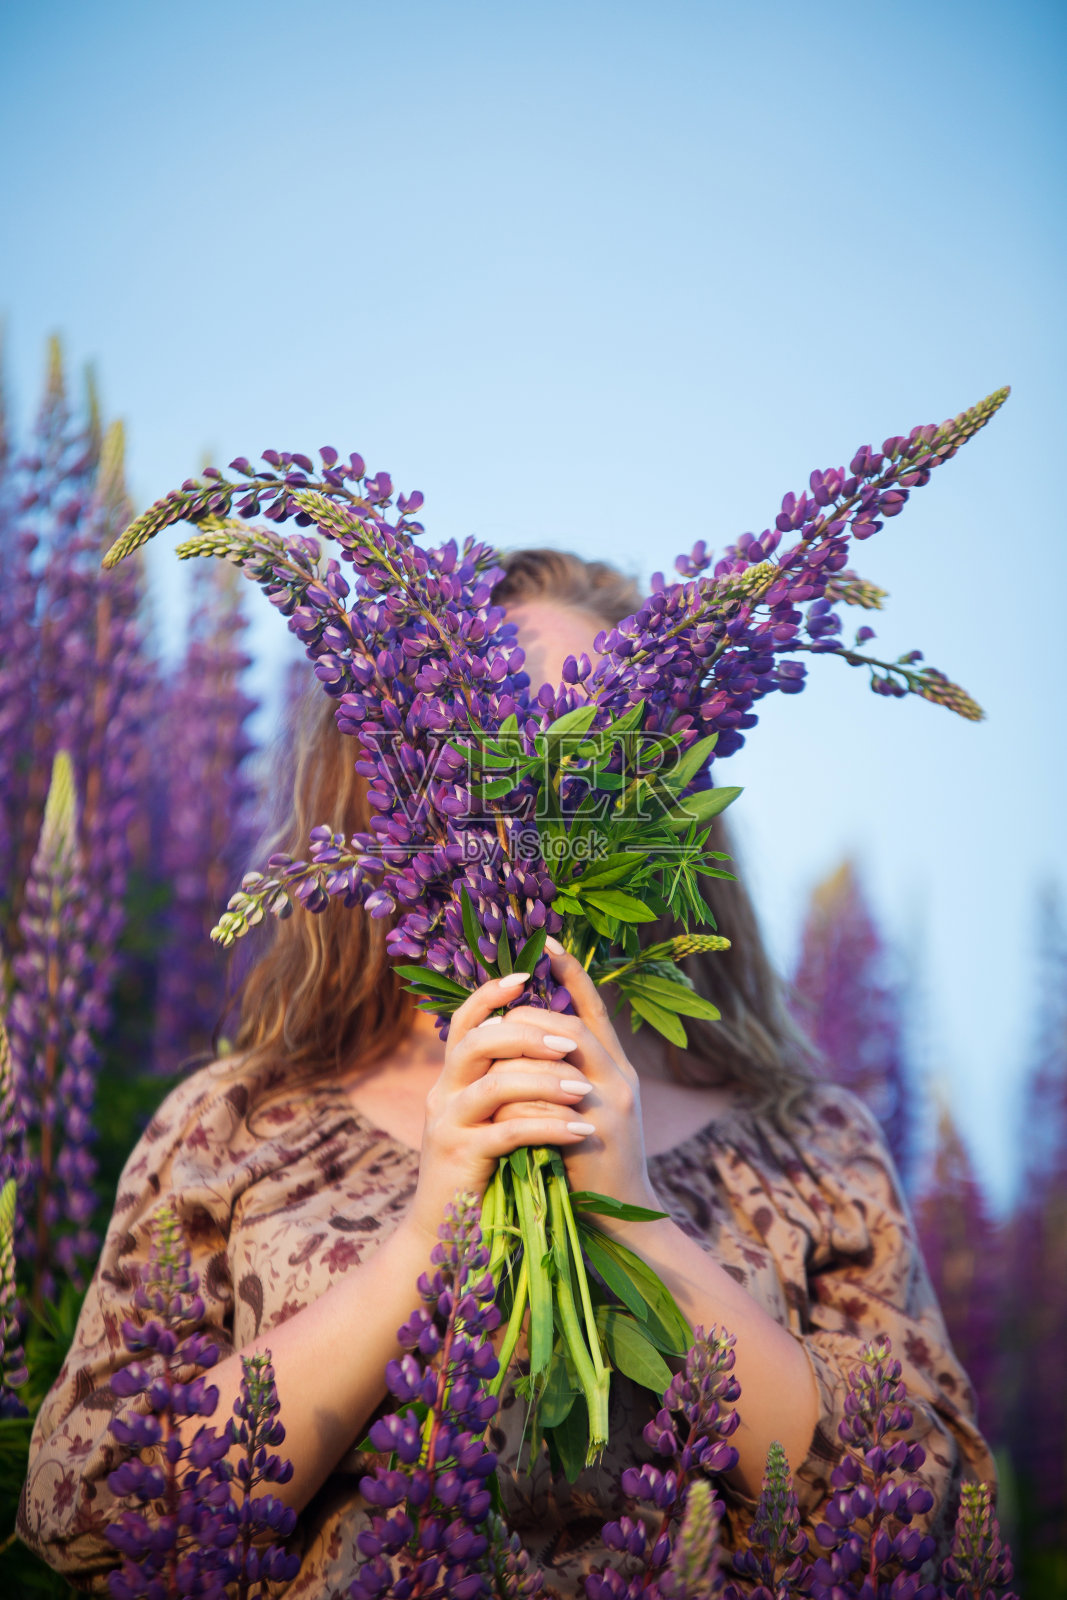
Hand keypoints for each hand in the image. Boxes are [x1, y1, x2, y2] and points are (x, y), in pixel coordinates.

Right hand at [407, 970, 599, 1244]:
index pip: (464, 1021)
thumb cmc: (482, 1171)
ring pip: (496, 1085)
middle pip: (478, 1042)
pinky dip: (548, 1127)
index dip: (490, 994)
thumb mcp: (489, 1117)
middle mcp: (443, 1093)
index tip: (526, 974)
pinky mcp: (460, 1159)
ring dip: (547, 1083)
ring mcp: (448, 1125)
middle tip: (570, 1044)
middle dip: (528, 1035)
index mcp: (452, 1078)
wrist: (448, 1235)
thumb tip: (548, 1038)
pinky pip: (509, 1132)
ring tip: (586, 1091)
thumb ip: (504, 1081)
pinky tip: (579, 1130)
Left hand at [487, 942, 660, 1211]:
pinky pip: (544, 1102)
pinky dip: (516, 1101)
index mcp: (617, 1066)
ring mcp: (610, 1105)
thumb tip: (522, 1034)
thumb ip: (565, 1072)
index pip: (595, 1006)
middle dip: (525, 1021)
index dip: (573, 972)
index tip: (547, 940)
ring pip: (558, 1056)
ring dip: (515, 1058)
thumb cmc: (592, 1160)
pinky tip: (497, 1107)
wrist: (621, 1217)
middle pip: (568, 1027)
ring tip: (489, 1065)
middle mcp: (620, 1078)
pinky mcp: (593, 1135)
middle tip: (496, 1026)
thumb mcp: (586, 1107)